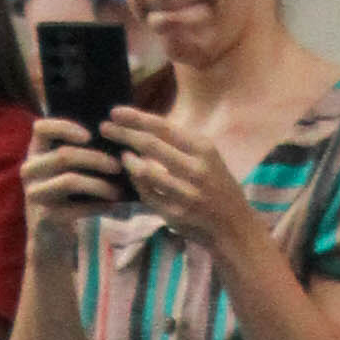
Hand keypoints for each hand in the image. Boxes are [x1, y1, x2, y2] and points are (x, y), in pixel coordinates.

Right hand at [22, 114, 127, 226]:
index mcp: (35, 154)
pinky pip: (77, 207)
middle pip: (64, 155)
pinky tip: (112, 206)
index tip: (90, 135)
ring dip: (100, 185)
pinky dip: (98, 206)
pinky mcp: (46, 217)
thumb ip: (76, 153)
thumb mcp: (61, 172)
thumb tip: (111, 136)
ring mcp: (36, 195)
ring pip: (71, 180)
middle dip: (96, 159)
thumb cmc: (63, 199)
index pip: (42, 128)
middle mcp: (30, 171)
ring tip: (118, 191)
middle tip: (118, 166)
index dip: (65, 126)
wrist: (49, 240)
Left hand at [95, 107, 254, 254]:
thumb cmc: (217, 186)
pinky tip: (132, 176)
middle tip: (105, 128)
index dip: (136, 118)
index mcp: (203, 149)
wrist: (235, 226)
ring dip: (128, 161)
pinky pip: (147, 194)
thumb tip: (144, 127)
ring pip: (145, 171)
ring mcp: (185, 193)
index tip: (115, 112)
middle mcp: (196, 169)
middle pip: (150, 145)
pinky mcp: (176, 214)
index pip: (163, 127)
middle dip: (123, 134)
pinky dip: (136, 183)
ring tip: (120, 154)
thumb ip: (180, 144)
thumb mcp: (207, 158)